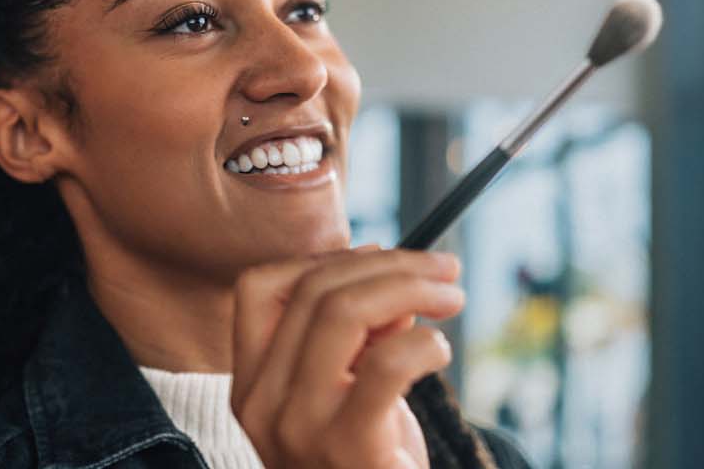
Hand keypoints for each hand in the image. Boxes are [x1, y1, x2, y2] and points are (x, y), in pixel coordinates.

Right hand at [230, 246, 464, 468]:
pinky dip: (425, 342)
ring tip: (453, 297)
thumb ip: (357, 339)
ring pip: (345, 312)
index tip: (377, 255)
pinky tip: (441, 351)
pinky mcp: (349, 447)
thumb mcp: (345, 398)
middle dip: (390, 264)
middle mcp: (262, 403)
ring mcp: (299, 426)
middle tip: (444, 269)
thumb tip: (391, 278)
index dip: (321, 259)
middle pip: (315, 290)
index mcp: (250, 385)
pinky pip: (388, 364)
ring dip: (411, 287)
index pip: (258, 288)